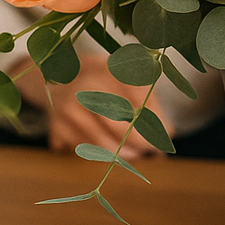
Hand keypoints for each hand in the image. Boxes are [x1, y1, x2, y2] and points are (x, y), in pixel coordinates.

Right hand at [14, 54, 172, 160]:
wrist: (61, 76)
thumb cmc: (106, 80)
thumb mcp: (128, 79)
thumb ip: (149, 102)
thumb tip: (168, 132)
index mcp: (110, 68)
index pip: (139, 99)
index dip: (154, 121)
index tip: (166, 135)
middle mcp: (87, 85)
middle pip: (120, 124)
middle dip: (141, 142)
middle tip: (153, 150)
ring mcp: (69, 106)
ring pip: (103, 143)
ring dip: (124, 154)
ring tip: (136, 154)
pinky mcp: (56, 126)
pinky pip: (86, 150)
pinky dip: (103, 155)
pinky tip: (113, 151)